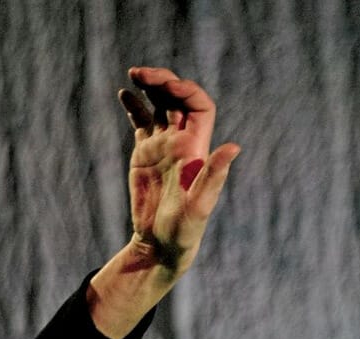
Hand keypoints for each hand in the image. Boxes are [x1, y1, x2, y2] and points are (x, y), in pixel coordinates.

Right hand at [119, 66, 239, 274]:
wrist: (161, 244)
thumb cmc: (185, 231)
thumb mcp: (200, 205)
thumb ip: (214, 175)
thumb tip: (234, 147)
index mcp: (197, 150)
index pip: (199, 106)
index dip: (186, 91)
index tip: (167, 87)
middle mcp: (181, 144)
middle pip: (178, 100)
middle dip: (163, 81)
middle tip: (141, 74)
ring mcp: (162, 147)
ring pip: (159, 106)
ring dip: (149, 86)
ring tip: (133, 76)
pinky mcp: (144, 154)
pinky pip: (140, 122)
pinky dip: (133, 105)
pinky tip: (125, 94)